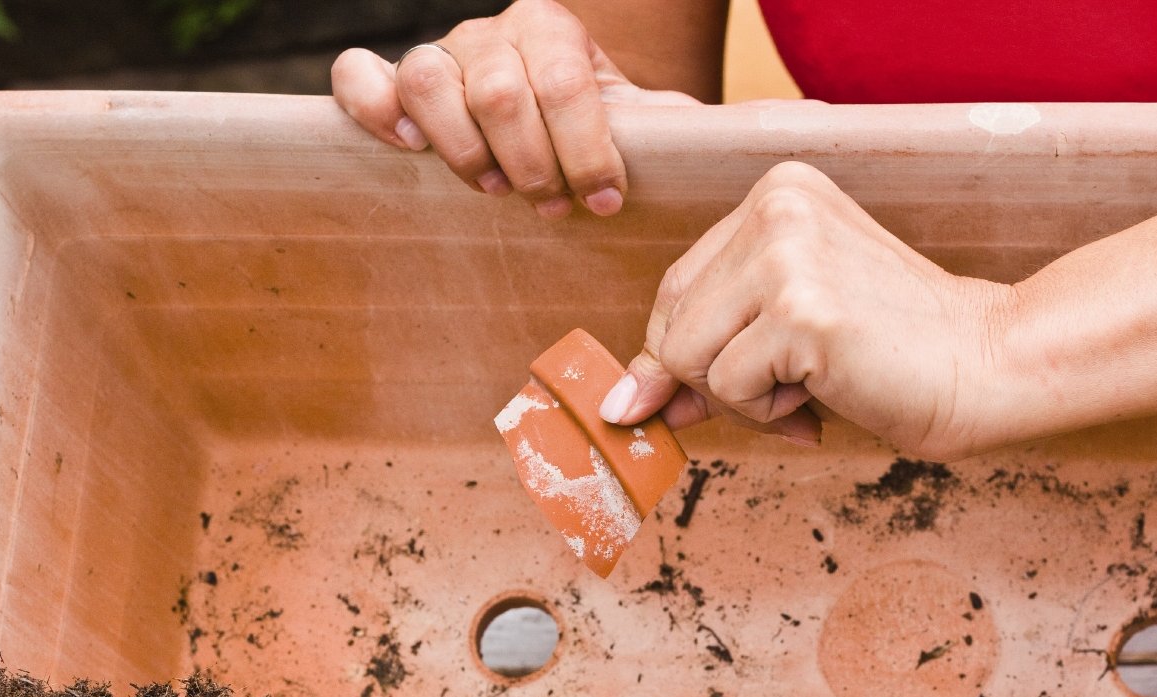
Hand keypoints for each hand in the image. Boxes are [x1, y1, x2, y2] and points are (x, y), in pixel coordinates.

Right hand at [330, 0, 698, 218]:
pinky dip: (371, 105)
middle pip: (500, 89)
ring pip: (430, 80)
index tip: (605, 201)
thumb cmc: (600, 136)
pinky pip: (359, 77)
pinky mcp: (393, 86)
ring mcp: (440, 56)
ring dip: (465, 149)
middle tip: (550, 205)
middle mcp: (493, 33)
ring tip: (495, 188)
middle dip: (533, 162)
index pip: (567, 82)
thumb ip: (692, 129)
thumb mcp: (649, 127)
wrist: (550, 133)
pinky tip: (405, 147)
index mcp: (556, 30)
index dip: (588, 150)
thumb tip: (797, 127)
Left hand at [597, 161, 1018, 460]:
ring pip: (687, 357)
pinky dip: (769, 412)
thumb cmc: (890, 352)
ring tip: (817, 383)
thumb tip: (620, 403)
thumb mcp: (782, 331)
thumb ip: (702, 346)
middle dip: (714, 377)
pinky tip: (830, 391)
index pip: (676, 287)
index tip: (750, 379)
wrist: (988, 365)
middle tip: (794, 386)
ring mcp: (788, 255)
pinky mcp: (800, 311)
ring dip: (744, 398)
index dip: (692, 352)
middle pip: (670, 322)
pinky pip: (725, 388)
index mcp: (777, 191)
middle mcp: (776, 207)